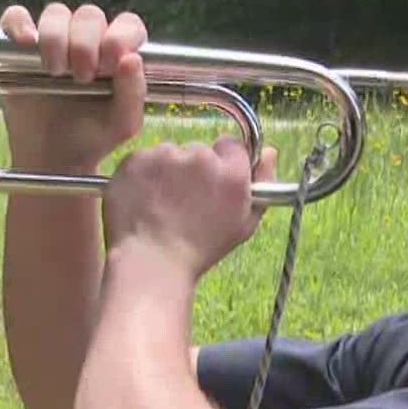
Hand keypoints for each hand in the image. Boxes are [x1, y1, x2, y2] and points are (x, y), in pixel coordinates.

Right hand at [0, 3, 147, 170]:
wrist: (52, 159)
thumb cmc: (92, 139)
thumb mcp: (122, 124)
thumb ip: (133, 92)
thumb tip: (132, 58)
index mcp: (117, 54)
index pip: (126, 24)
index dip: (120, 36)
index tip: (110, 64)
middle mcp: (88, 41)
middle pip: (89, 15)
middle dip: (86, 43)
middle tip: (81, 77)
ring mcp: (53, 42)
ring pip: (56, 13)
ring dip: (56, 37)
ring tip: (56, 71)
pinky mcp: (21, 48)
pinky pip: (16, 18)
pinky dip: (19, 24)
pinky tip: (25, 44)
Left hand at [103, 136, 277, 279]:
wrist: (151, 263)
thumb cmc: (201, 250)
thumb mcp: (244, 224)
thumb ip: (263, 183)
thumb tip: (271, 152)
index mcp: (231, 172)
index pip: (231, 145)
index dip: (222, 164)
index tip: (212, 184)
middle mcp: (200, 157)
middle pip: (198, 150)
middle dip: (193, 169)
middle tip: (184, 202)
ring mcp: (164, 156)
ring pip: (169, 153)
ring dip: (167, 171)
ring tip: (161, 205)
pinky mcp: (136, 160)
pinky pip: (143, 159)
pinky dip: (143, 175)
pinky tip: (144, 201)